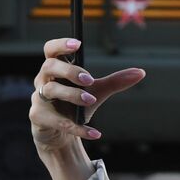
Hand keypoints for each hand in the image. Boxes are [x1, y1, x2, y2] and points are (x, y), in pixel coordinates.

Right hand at [29, 37, 144, 156]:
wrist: (61, 135)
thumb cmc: (75, 106)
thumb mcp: (97, 92)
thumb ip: (116, 81)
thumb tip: (141, 72)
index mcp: (55, 69)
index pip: (51, 50)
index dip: (61, 44)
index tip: (78, 44)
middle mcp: (43, 81)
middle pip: (49, 67)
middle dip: (70, 71)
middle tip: (90, 79)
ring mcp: (38, 99)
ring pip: (50, 91)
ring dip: (72, 95)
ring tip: (91, 101)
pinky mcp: (38, 118)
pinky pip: (57, 121)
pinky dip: (77, 127)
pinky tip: (95, 133)